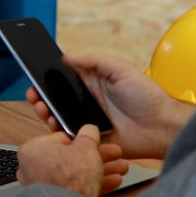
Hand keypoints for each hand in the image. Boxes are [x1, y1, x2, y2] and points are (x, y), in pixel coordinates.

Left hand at [17, 124, 128, 196]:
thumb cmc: (70, 177)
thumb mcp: (86, 147)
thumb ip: (89, 135)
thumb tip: (89, 130)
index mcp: (33, 149)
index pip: (62, 139)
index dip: (84, 141)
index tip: (98, 142)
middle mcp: (32, 169)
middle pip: (72, 158)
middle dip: (97, 157)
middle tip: (114, 155)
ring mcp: (42, 188)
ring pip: (75, 175)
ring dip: (100, 171)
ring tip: (120, 169)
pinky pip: (74, 189)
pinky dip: (92, 185)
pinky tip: (113, 182)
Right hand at [26, 53, 195, 158]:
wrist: (161, 127)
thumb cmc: (147, 96)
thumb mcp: (121, 69)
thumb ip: (94, 61)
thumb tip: (68, 56)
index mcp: (93, 84)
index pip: (64, 81)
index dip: (49, 80)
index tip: (36, 77)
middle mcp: (88, 103)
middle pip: (58, 101)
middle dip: (42, 98)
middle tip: (34, 96)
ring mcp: (88, 122)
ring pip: (60, 119)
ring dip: (47, 114)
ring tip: (42, 109)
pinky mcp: (90, 140)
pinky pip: (70, 138)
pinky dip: (59, 133)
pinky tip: (55, 126)